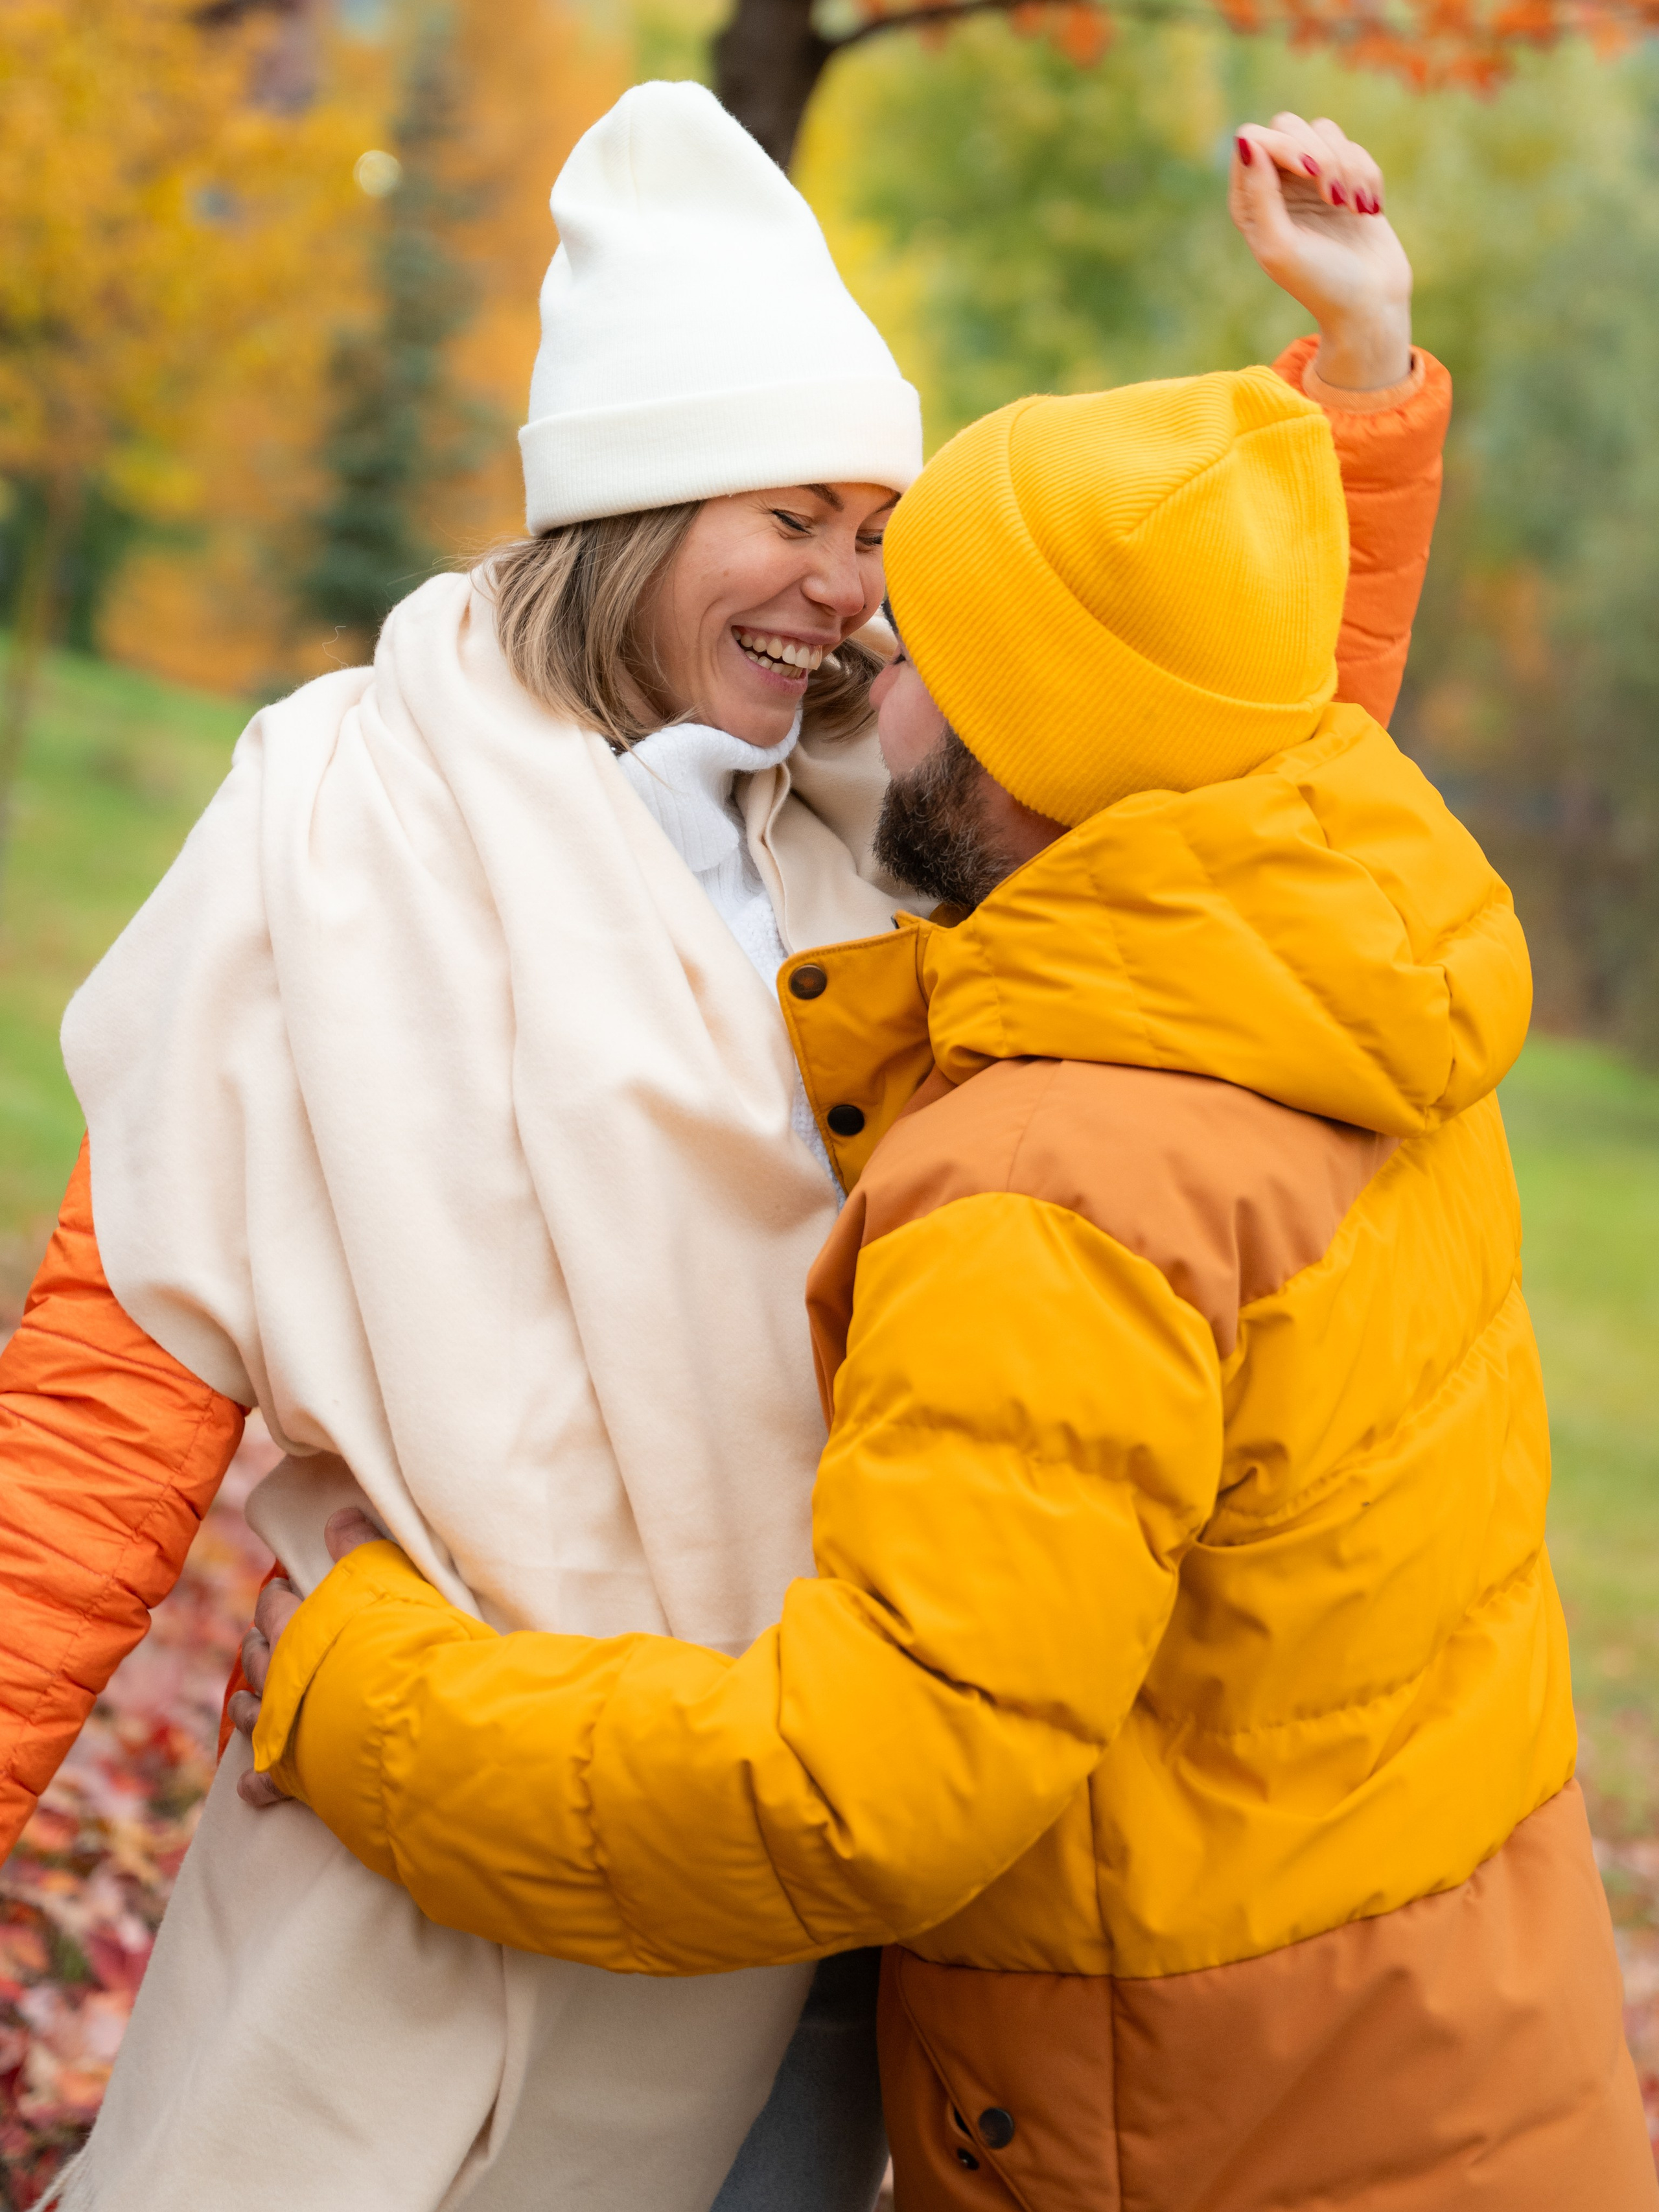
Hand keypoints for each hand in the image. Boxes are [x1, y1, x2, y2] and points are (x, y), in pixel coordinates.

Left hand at [233, 1508, 382, 1809]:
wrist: (397, 1719)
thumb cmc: (396, 1642)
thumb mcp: (387, 1576)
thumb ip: (360, 1546)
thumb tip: (339, 1516)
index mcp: (296, 1629)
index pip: (275, 1605)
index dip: (277, 1597)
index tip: (281, 1590)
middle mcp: (278, 1678)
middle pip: (256, 1656)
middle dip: (258, 1644)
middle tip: (262, 1638)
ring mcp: (282, 1730)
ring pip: (250, 1714)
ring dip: (248, 1705)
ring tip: (245, 1701)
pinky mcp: (293, 1778)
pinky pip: (265, 1782)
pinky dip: (257, 1783)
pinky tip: (248, 1787)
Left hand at [1231, 113, 1411, 391]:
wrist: (1370, 302)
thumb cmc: (1319, 282)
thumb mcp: (1280, 245)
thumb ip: (1259, 195)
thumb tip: (1248, 141)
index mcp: (1250, 203)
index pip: (1253, 139)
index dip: (1284, 145)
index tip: (1309, 171)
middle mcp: (1277, 186)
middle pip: (1287, 125)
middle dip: (1317, 151)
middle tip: (1333, 195)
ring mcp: (1312, 181)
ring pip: (1324, 131)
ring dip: (1345, 165)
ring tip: (1351, 208)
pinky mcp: (1346, 180)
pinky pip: (1355, 148)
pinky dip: (1366, 175)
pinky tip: (1368, 210)